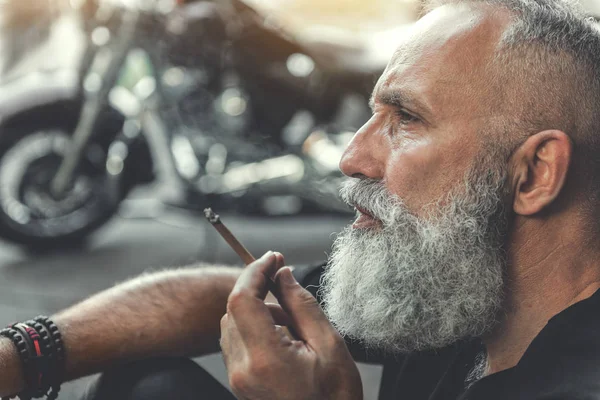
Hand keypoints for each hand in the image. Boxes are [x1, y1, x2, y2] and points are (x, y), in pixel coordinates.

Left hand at [220, 251, 362, 399]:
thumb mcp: (329, 345)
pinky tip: (283, 337)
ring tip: (293, 323)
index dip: (255, 270)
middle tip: (286, 284)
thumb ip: (302, 304)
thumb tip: (283, 274)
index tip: (274, 257)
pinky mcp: (239, 383)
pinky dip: (255, 327)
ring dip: (257, 309)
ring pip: (232, 323)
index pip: (242, 298)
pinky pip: (236, 342)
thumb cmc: (335, 399)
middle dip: (258, 289)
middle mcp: (242, 369)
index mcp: (264, 358)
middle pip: (233, 308)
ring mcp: (237, 379)